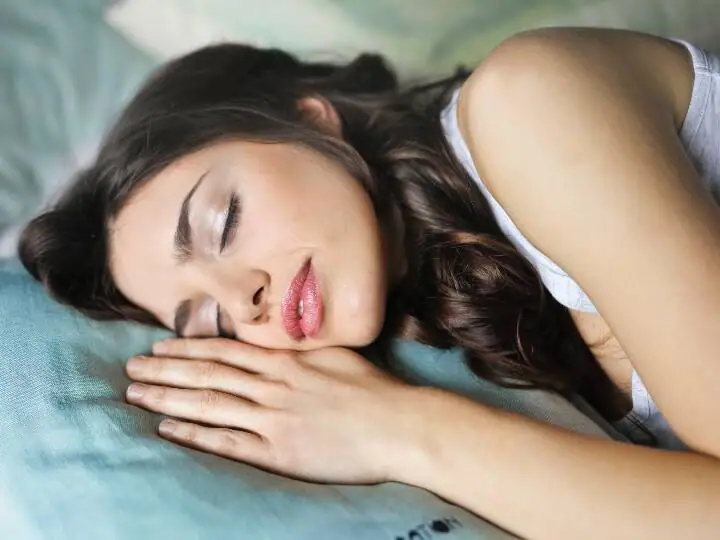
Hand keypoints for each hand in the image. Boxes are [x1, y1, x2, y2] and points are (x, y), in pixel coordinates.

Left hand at [124, 339, 427, 483]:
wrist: (398, 425)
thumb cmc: (373, 388)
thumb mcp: (336, 352)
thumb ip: (301, 346)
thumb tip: (277, 337)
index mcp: (286, 361)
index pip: (225, 351)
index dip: (188, 349)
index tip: (160, 346)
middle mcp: (273, 386)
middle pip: (208, 375)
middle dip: (166, 371)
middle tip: (132, 367)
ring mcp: (274, 419)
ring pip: (210, 404)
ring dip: (169, 399)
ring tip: (136, 394)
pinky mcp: (280, 452)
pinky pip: (229, 443)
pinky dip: (196, 436)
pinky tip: (168, 431)